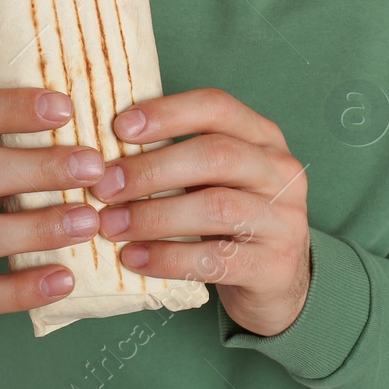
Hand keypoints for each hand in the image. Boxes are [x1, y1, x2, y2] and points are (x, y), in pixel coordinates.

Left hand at [88, 87, 311, 336]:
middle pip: (215, 155)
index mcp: (262, 137)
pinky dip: (167, 258)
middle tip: (104, 185)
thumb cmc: (232, 219)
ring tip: (111, 225)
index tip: (120, 128)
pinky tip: (134, 257)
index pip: (217, 107)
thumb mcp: (215, 178)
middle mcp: (281, 171)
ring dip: (153, 216)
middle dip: (152, 169)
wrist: (279, 282)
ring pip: (216, 207)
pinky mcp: (274, 266)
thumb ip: (178, 158)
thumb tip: (104, 152)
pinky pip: (215, 259)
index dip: (168, 113)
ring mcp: (283, 219)